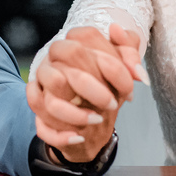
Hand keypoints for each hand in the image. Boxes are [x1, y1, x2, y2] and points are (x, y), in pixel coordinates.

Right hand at [27, 23, 146, 162]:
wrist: (91, 118)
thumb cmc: (105, 84)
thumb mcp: (122, 68)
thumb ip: (131, 60)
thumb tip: (138, 72)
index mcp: (73, 42)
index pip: (89, 39)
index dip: (114, 65)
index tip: (130, 87)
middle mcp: (53, 59)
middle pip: (68, 58)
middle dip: (95, 87)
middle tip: (113, 104)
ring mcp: (41, 84)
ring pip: (50, 93)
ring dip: (77, 114)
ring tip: (98, 120)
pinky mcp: (37, 110)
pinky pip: (40, 122)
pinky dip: (61, 134)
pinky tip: (79, 136)